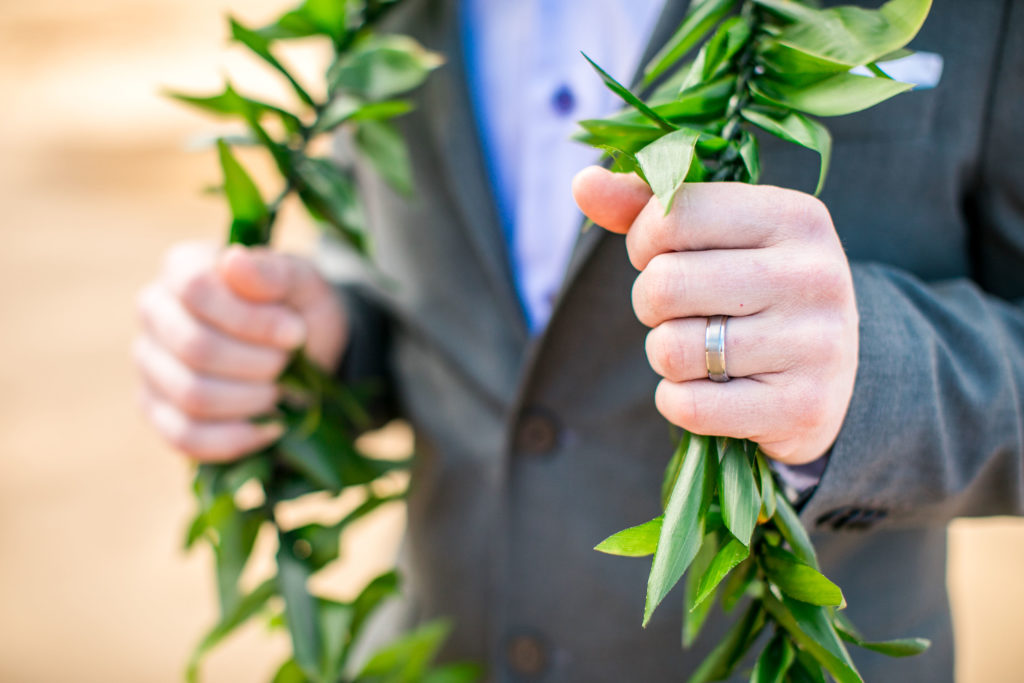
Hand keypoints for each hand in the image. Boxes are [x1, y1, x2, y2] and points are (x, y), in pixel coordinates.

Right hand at [134, 242, 347, 460]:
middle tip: (288, 364)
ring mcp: (150, 365)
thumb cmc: (297, 309)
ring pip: (193, 395)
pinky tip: (269, 427)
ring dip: (252, 400)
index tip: (296, 333)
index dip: (253, 319)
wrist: (303, 354)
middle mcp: (154, 312)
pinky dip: (237, 438)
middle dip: (259, 363)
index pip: (196, 290)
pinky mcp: (157, 411)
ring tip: (279, 390)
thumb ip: (275, 271)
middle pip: (196, 348)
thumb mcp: (304, 283)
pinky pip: (186, 437)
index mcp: (183, 268)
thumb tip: (233, 262)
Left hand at [573, 166, 857, 464]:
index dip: (644, 242)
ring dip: (666, 355)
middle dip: (650, 304)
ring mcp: (815, 345)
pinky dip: (678, 402)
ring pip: (672, 350)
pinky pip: (688, 406)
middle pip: (664, 285)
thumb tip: (584, 182)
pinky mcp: (803, 409)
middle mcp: (814, 275)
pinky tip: (710, 390)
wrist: (835, 379)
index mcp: (795, 216)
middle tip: (680, 311)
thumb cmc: (754, 293)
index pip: (674, 215)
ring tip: (702, 351)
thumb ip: (647, 207)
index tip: (662, 256)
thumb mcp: (717, 239)